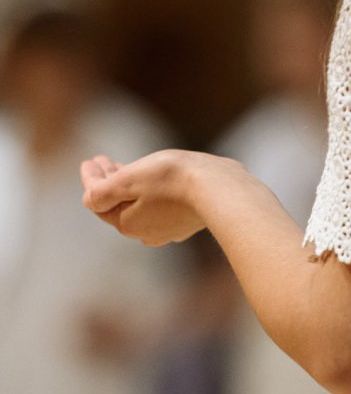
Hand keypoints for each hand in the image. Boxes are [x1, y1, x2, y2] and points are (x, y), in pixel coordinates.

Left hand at [81, 150, 208, 245]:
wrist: (220, 189)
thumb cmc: (172, 180)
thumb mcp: (128, 180)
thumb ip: (102, 192)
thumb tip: (88, 199)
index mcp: (127, 224)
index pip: (99, 202)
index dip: (91, 179)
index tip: (89, 160)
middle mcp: (145, 233)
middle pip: (118, 205)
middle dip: (108, 181)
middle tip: (101, 160)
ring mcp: (168, 230)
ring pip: (139, 206)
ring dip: (129, 186)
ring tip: (125, 166)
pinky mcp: (186, 222)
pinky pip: (160, 206)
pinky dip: (150, 192)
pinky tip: (155, 181)